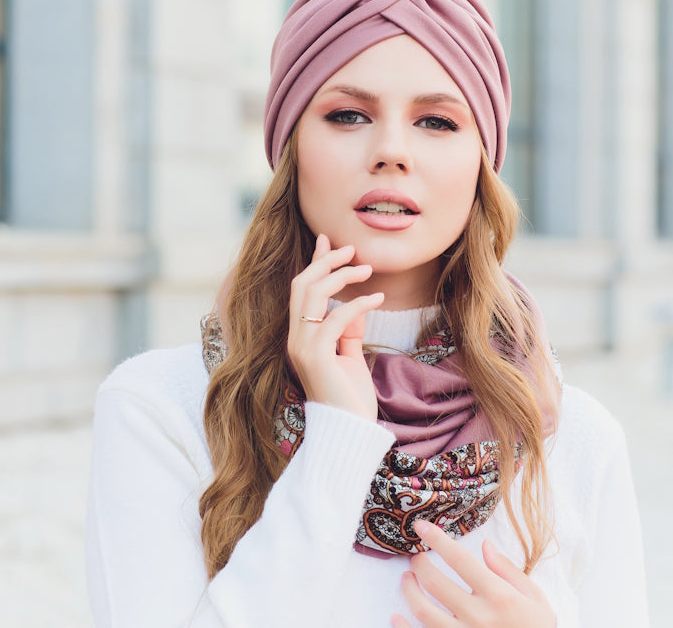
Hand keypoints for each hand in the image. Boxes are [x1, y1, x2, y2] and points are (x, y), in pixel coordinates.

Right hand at [288, 234, 383, 420]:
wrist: (349, 432)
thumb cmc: (350, 398)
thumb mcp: (349, 356)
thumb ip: (348, 332)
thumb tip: (356, 307)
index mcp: (300, 337)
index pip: (301, 291)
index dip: (314, 264)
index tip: (327, 241)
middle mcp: (295, 339)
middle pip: (301, 285)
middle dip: (325, 262)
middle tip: (350, 250)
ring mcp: (302, 347)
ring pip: (312, 295)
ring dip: (341, 277)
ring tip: (366, 269)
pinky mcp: (316, 357)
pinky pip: (335, 318)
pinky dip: (357, 304)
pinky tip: (377, 297)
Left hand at [391, 521, 554, 627]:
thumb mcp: (536, 600)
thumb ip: (509, 571)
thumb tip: (485, 545)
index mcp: (499, 597)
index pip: (459, 559)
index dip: (437, 539)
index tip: (421, 526)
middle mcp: (479, 617)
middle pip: (435, 583)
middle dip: (419, 564)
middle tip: (416, 557)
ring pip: (424, 611)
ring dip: (409, 591)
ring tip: (408, 580)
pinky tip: (396, 617)